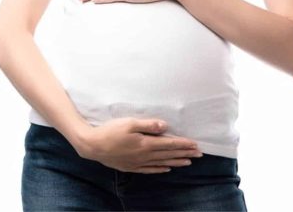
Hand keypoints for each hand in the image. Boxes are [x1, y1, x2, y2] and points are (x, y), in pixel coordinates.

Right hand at [77, 117, 202, 173]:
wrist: (93, 145)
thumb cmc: (110, 131)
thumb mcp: (129, 123)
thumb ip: (148, 125)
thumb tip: (165, 126)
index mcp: (145, 143)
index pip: (169, 144)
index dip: (183, 144)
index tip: (196, 144)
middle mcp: (144, 155)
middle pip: (168, 154)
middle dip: (185, 153)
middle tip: (199, 154)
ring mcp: (138, 163)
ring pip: (162, 163)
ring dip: (176, 162)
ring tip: (188, 162)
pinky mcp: (131, 166)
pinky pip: (150, 170)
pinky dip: (160, 169)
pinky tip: (167, 169)